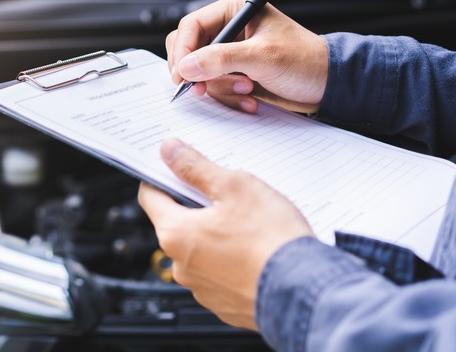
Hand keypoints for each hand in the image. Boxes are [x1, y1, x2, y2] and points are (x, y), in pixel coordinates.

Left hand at [138, 138, 313, 329]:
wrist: (304, 291)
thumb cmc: (271, 240)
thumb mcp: (235, 187)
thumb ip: (197, 168)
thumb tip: (170, 151)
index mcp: (175, 234)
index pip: (150, 197)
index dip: (161, 178)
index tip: (173, 168)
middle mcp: (181, 266)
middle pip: (178, 224)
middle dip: (197, 207)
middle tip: (226, 195)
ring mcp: (203, 289)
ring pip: (200, 250)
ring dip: (216, 235)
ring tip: (249, 225)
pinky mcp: (224, 304)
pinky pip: (220, 274)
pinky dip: (231, 261)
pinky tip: (255, 250)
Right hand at [167, 0, 328, 113]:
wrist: (326, 85)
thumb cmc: (304, 61)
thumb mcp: (262, 57)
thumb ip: (221, 60)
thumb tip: (185, 67)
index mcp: (235, 10)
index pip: (191, 26)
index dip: (183, 52)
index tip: (182, 76)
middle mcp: (228, 27)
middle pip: (189, 49)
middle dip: (200, 72)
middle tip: (207, 89)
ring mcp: (229, 51)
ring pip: (199, 71)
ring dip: (219, 87)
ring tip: (247, 90)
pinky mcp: (232, 72)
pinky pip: (212, 85)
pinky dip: (226, 96)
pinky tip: (249, 99)